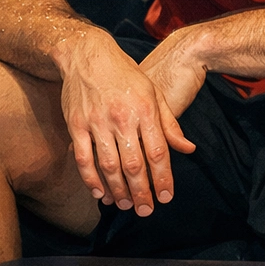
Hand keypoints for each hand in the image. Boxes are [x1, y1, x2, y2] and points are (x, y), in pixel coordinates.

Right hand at [58, 31, 194, 215]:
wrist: (89, 55)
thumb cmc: (127, 75)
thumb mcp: (154, 93)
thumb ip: (170, 124)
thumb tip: (188, 148)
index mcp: (145, 110)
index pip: (158, 152)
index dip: (163, 178)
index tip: (167, 197)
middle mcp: (122, 118)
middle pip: (133, 164)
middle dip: (141, 192)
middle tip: (146, 210)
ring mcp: (97, 123)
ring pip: (108, 165)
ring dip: (117, 190)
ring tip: (126, 205)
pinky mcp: (76, 125)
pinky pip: (83, 159)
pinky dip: (90, 179)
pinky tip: (99, 192)